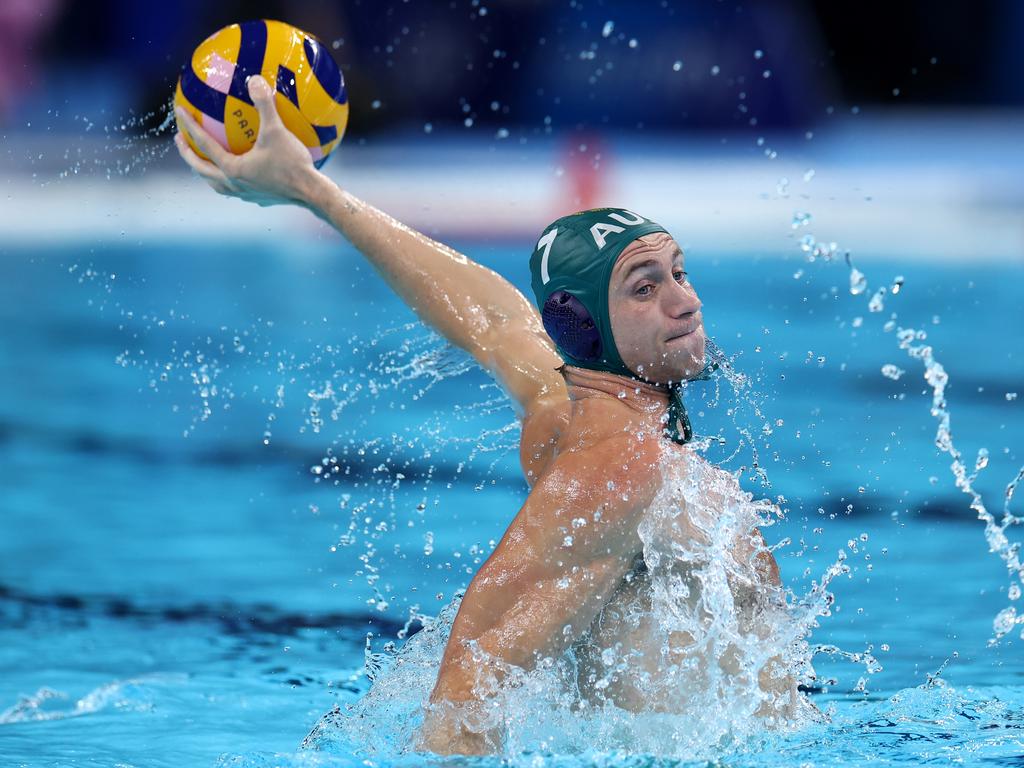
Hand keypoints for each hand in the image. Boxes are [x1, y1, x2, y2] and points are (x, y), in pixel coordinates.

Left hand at [174, 75, 325, 207]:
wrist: (312, 193)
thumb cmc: (293, 164)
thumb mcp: (277, 131)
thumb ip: (264, 105)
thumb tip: (255, 80)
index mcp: (232, 168)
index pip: (203, 144)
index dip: (189, 126)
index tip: (179, 112)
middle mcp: (234, 185)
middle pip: (202, 170)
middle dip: (188, 154)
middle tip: (180, 140)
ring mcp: (246, 195)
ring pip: (217, 184)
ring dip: (206, 172)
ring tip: (204, 161)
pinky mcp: (260, 199)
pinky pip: (237, 188)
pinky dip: (230, 179)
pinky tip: (240, 171)